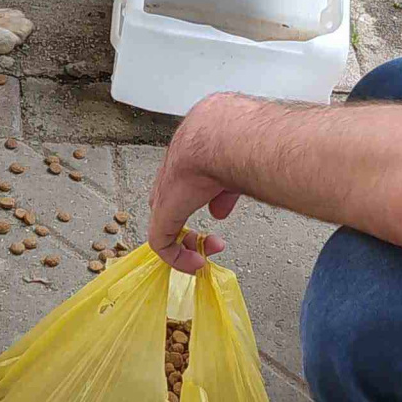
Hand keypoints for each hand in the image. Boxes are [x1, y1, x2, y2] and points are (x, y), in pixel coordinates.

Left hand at [148, 117, 243, 270]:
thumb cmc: (240, 139)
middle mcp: (173, 168)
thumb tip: (219, 210)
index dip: (200, 197)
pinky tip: (195, 263)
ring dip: (184, 243)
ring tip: (203, 256)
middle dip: (188, 224)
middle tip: (210, 241)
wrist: (227, 138)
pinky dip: (176, 256)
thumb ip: (225, 189)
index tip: (220, 210)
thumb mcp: (237, 164)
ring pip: (163, 221)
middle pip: (169, 202)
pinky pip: (161, 240)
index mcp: (189, 150)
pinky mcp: (163, 210)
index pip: (182, 178)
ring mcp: (165, 189)